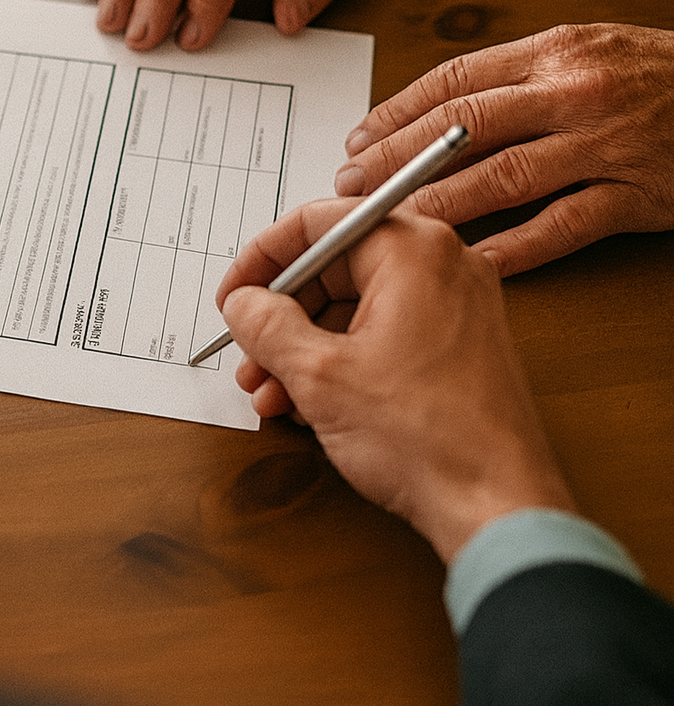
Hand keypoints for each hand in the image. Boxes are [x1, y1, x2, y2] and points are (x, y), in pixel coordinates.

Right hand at [220, 201, 574, 562]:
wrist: (497, 507)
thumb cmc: (427, 437)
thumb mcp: (317, 374)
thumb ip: (266, 325)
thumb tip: (243, 303)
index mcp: (413, 249)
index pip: (317, 223)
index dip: (261, 260)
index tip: (234, 296)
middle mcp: (441, 265)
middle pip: (333, 269)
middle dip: (280, 318)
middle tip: (249, 354)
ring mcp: (454, 307)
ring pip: (352, 309)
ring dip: (302, 349)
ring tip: (271, 394)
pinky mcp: (456, 346)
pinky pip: (381, 336)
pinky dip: (340, 364)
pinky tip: (307, 406)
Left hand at [336, 23, 673, 276]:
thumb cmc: (662, 74)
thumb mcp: (588, 51)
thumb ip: (520, 77)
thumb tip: (437, 111)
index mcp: (555, 51)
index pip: (453, 81)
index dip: (394, 113)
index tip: (356, 139)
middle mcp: (574, 93)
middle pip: (460, 130)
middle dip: (394, 161)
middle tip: (349, 185)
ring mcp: (606, 145)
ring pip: (500, 179)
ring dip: (436, 204)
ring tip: (390, 224)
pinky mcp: (637, 195)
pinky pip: (562, 227)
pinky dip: (513, 248)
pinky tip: (469, 261)